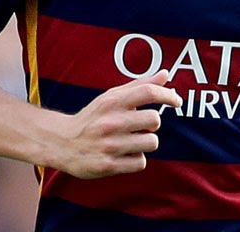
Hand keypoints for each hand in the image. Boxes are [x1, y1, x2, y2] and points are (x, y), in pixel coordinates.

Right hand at [51, 70, 181, 178]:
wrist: (63, 143)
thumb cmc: (93, 118)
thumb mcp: (111, 97)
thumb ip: (139, 85)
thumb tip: (166, 74)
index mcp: (112, 102)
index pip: (148, 93)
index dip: (168, 96)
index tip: (176, 101)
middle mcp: (110, 122)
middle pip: (154, 120)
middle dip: (151, 123)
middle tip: (138, 125)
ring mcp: (109, 145)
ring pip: (151, 143)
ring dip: (146, 142)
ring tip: (131, 141)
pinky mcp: (108, 165)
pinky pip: (140, 162)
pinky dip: (136, 159)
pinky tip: (124, 154)